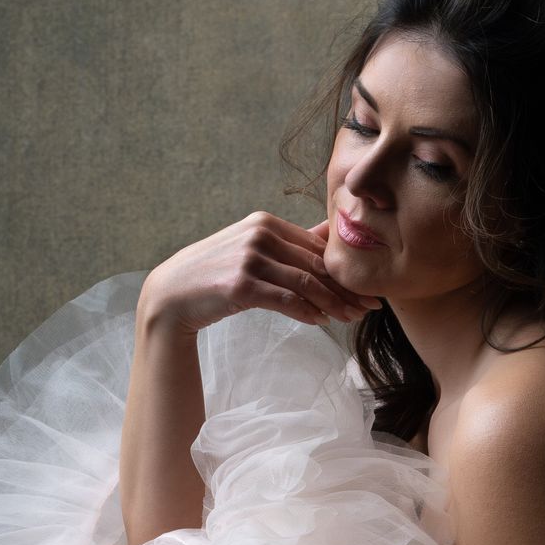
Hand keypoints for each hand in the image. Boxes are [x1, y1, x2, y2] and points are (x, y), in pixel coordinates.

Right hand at [136, 213, 375, 341]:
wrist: (173, 295)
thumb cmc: (216, 274)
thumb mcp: (252, 249)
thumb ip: (289, 244)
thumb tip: (327, 235)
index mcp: (265, 223)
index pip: (316, 247)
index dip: (344, 270)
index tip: (366, 288)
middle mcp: (259, 235)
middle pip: (316, 265)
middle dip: (347, 289)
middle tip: (371, 306)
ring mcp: (250, 258)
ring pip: (307, 283)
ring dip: (334, 304)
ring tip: (352, 319)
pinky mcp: (242, 284)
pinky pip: (287, 300)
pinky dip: (308, 312)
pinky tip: (321, 321)